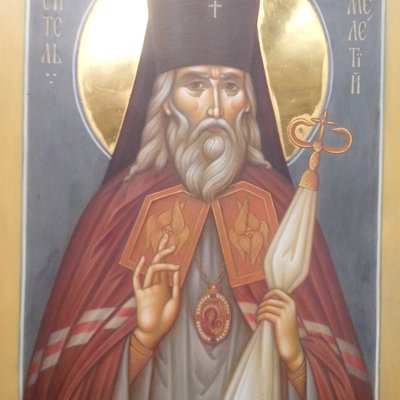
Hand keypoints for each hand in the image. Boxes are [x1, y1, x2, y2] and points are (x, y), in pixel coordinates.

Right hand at [132, 234, 180, 349]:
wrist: (154, 334)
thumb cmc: (166, 320)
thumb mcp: (176, 301)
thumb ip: (175, 286)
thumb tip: (177, 269)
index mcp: (164, 285)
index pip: (166, 265)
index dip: (168, 254)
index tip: (173, 242)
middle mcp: (155, 284)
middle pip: (158, 261)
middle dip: (162, 249)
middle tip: (169, 236)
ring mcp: (147, 288)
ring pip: (152, 268)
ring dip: (162, 260)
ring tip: (173, 255)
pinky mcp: (140, 295)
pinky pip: (138, 280)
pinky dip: (140, 269)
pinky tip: (144, 259)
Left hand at [256, 289, 303, 371]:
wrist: (292, 348)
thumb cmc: (285, 331)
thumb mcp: (285, 315)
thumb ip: (278, 305)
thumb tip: (265, 297)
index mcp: (291, 303)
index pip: (276, 290)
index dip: (267, 295)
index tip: (263, 303)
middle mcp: (289, 306)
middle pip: (268, 300)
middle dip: (261, 306)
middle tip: (259, 314)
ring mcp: (285, 313)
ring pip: (265, 307)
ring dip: (259, 313)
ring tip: (258, 319)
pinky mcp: (279, 321)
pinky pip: (264, 314)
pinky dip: (259, 318)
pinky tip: (258, 323)